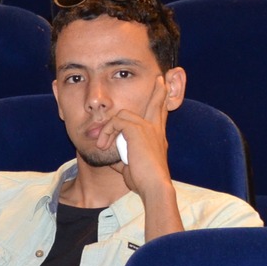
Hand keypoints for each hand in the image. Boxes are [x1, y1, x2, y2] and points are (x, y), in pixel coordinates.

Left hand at [90, 75, 172, 200]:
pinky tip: (103, 144)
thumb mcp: (130, 166)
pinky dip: (107, 131)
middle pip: (157, 104)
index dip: (160, 104)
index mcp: (157, 138)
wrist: (154, 186)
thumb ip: (122, 156)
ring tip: (102, 144)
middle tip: (160, 79)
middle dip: (158, 91)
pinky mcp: (137, 130)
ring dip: (109, 127)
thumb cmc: (144, 181)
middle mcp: (155, 130)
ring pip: (124, 114)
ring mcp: (148, 128)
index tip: (164, 90)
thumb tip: (112, 155)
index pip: (159, 116)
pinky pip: (116, 122)